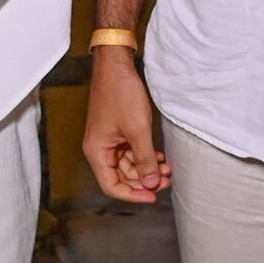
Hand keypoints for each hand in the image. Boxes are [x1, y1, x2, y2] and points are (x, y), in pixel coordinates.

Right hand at [84, 51, 172, 203]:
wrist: (116, 66)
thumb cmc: (120, 94)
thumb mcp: (138, 130)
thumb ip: (145, 159)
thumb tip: (151, 183)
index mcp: (97, 152)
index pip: (112, 185)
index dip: (133, 195)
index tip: (153, 196)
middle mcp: (99, 149)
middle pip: (121, 177)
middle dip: (144, 180)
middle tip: (166, 179)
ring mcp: (108, 140)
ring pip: (128, 165)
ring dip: (147, 168)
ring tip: (166, 167)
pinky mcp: (117, 132)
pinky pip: (130, 152)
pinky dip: (144, 156)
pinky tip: (159, 156)